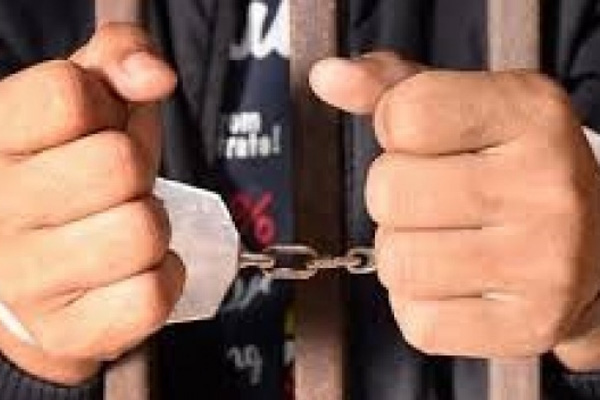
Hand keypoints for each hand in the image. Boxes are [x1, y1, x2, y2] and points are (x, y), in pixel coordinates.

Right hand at [0, 24, 182, 383]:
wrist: (43, 268)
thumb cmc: (70, 171)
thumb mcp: (87, 101)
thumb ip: (119, 59)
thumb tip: (155, 76)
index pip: (66, 94)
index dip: (106, 107)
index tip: (97, 128)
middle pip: (117, 166)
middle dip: (137, 173)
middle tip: (117, 188)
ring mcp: (26, 280)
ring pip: (141, 233)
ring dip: (152, 227)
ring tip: (122, 227)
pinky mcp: (67, 331)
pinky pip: (152, 295)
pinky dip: (163, 278)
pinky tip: (132, 271)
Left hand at [311, 52, 599, 369]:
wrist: (593, 244)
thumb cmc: (513, 169)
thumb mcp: (466, 108)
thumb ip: (394, 87)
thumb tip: (328, 78)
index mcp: (531, 114)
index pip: (405, 114)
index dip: (395, 129)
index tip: (421, 138)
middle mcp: (547, 187)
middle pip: (389, 193)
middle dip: (394, 198)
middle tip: (436, 199)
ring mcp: (544, 263)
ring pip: (397, 262)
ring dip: (404, 254)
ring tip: (446, 242)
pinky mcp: (529, 325)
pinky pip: (418, 321)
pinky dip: (420, 305)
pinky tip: (456, 283)